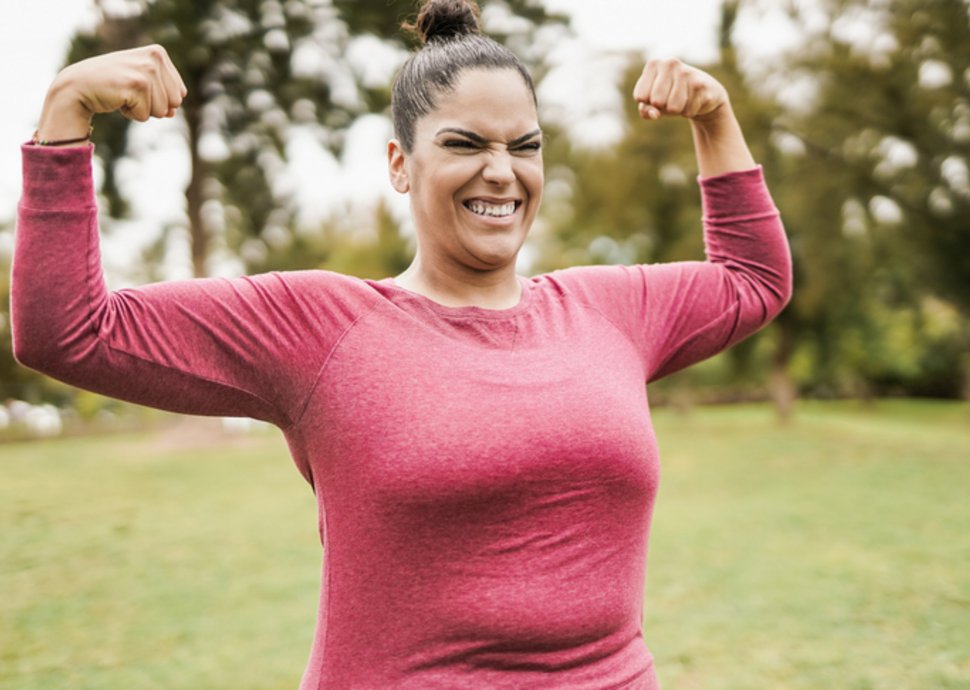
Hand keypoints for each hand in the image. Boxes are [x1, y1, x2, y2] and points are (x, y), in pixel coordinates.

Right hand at [37, 45, 186, 142]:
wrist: (77, 86)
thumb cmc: (111, 84)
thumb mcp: (141, 84)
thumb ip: (163, 95)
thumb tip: (172, 112)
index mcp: (158, 53)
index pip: (180, 93)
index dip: (159, 98)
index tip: (136, 86)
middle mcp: (154, 57)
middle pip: (174, 103)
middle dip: (153, 106)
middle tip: (128, 91)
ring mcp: (146, 70)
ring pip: (161, 111)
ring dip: (141, 110)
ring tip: (121, 94)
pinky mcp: (136, 85)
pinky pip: (145, 115)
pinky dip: (130, 114)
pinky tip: (116, 99)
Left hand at [633, 58, 727, 123]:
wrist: (703, 91)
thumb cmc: (670, 96)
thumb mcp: (652, 103)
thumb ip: (646, 110)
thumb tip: (654, 114)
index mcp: (653, 64)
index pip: (640, 96)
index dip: (647, 103)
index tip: (655, 95)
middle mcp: (670, 63)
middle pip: (656, 101)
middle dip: (662, 107)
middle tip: (670, 98)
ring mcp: (687, 72)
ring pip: (673, 108)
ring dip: (677, 110)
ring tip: (682, 100)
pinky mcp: (701, 84)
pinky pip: (688, 111)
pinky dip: (689, 112)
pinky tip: (693, 100)